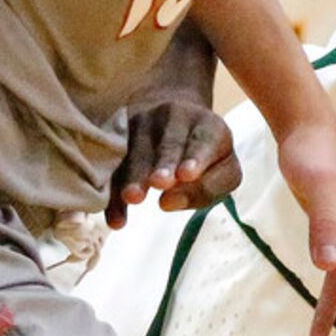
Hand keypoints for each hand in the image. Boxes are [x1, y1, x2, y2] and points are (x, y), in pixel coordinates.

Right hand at [107, 92, 238, 228]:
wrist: (176, 116)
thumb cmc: (204, 155)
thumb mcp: (222, 169)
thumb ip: (207, 188)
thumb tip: (168, 202)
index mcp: (209, 126)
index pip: (205, 141)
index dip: (196, 157)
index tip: (187, 174)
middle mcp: (176, 118)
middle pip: (170, 144)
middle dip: (164, 164)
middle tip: (160, 182)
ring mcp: (144, 123)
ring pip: (137, 152)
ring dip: (135, 177)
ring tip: (133, 197)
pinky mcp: (120, 134)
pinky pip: (114, 167)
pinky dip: (113, 194)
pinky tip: (115, 218)